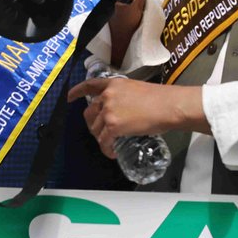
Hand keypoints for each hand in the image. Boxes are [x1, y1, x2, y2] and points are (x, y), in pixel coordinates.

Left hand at [67, 77, 199, 155]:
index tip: (69, 97)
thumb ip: (124, 97)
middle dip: (93, 124)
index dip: (77, 91)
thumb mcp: (136, 90)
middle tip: (101, 131)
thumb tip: (124, 110)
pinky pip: (104, 141)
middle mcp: (107, 96)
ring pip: (96, 128)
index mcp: (114, 84)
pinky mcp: (113, 126)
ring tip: (111, 143)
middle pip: (90, 112)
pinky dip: (107, 149)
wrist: (168, 106)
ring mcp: (109, 111)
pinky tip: (112, 152)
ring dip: (102, 138)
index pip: (90, 85)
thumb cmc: (160, 98)